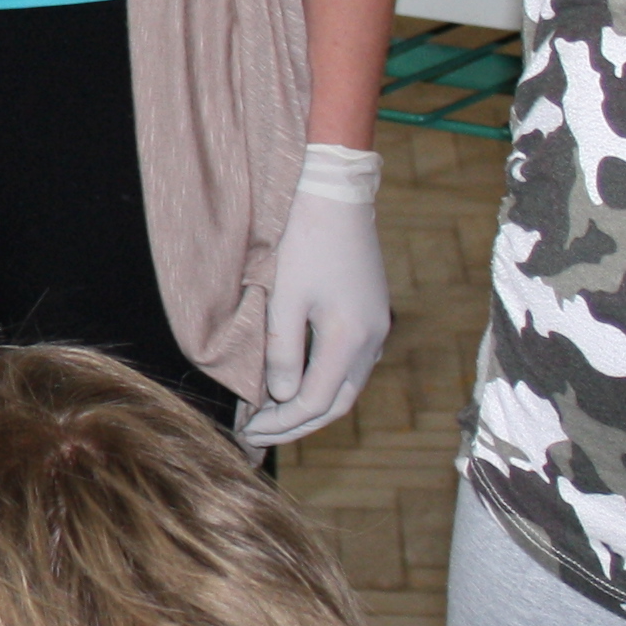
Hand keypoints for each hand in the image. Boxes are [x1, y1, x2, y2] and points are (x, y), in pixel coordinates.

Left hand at [251, 142, 386, 443]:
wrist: (335, 192)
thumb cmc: (304, 241)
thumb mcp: (284, 299)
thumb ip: (282, 353)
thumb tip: (280, 397)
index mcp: (350, 338)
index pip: (316, 402)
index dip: (281, 423)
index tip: (248, 431)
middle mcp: (372, 339)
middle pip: (338, 403)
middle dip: (298, 424)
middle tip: (258, 433)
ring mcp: (378, 327)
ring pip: (347, 386)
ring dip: (312, 404)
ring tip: (272, 413)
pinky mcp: (373, 314)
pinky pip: (351, 364)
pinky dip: (325, 381)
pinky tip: (297, 380)